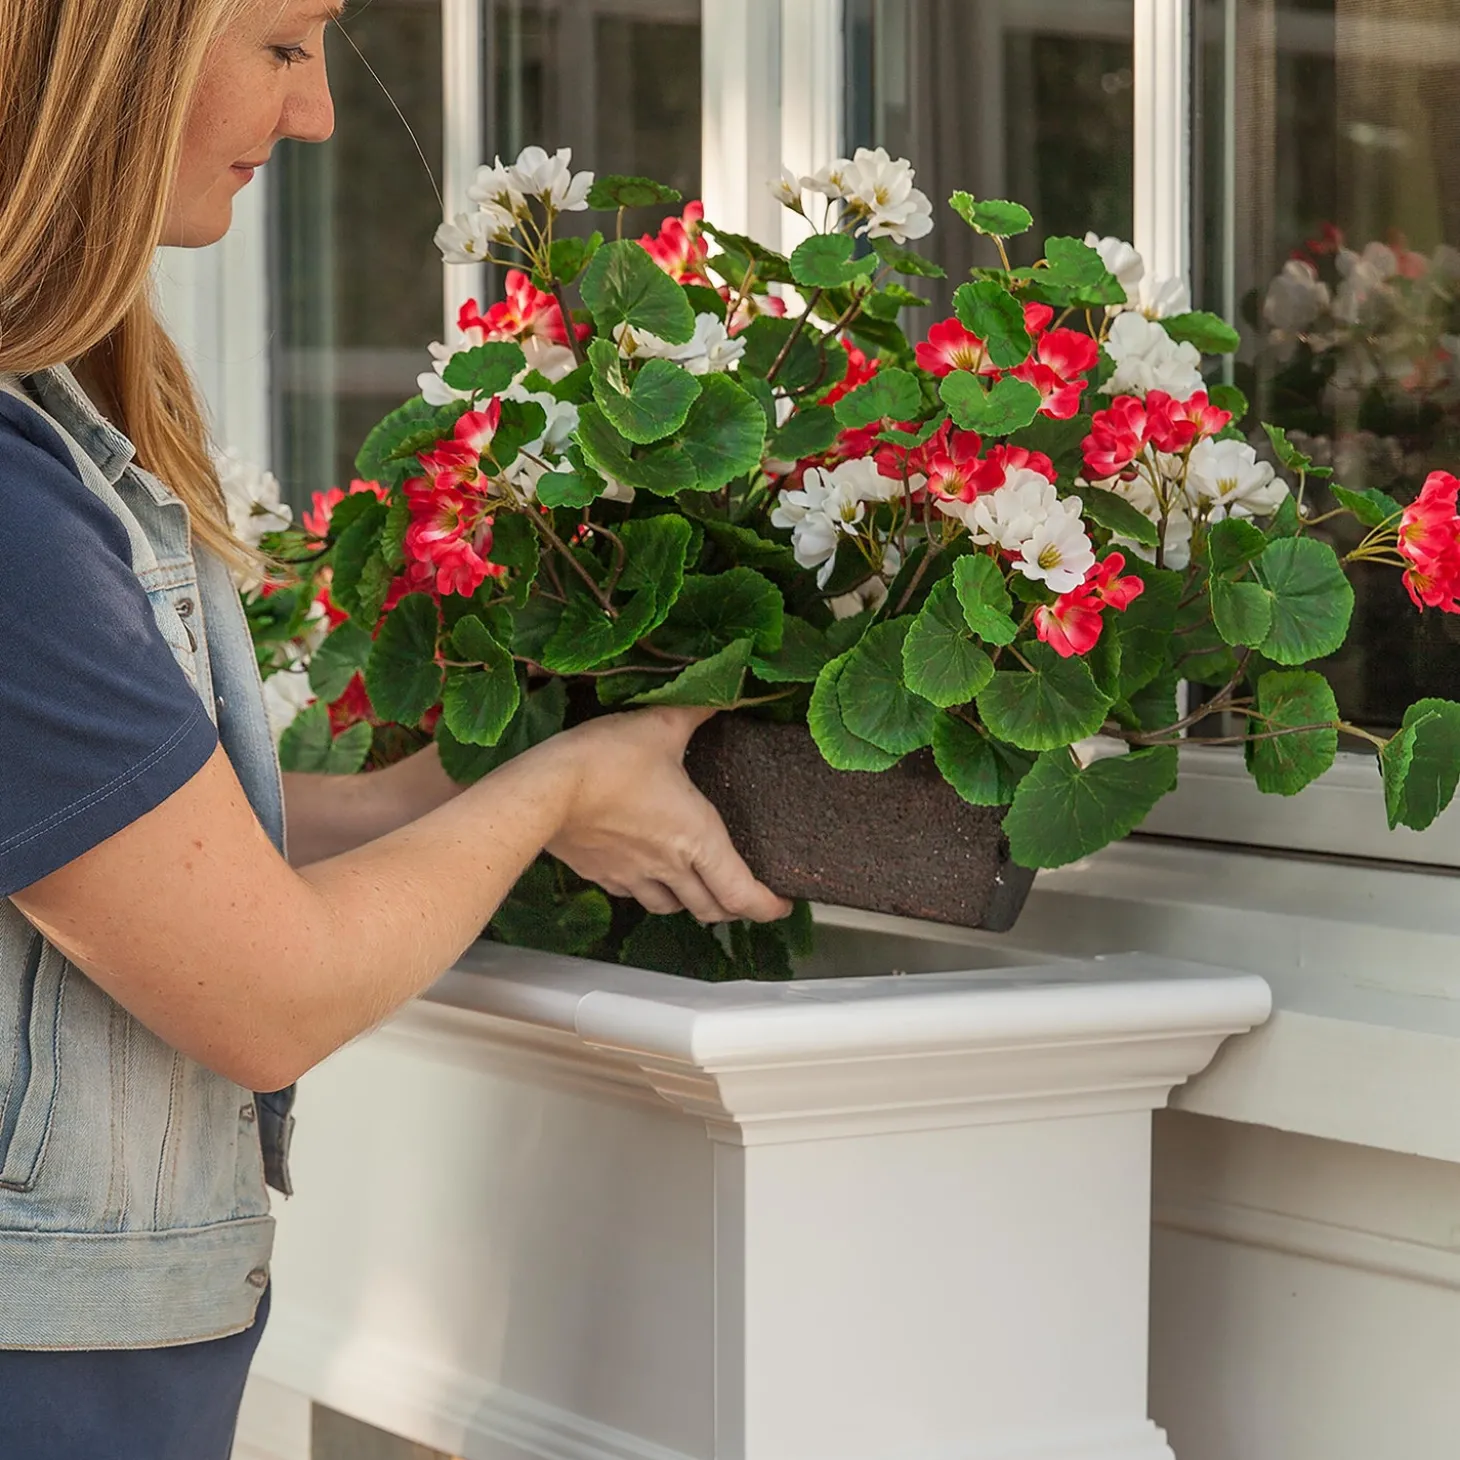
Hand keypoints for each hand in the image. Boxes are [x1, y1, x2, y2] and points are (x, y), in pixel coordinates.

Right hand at [543, 707, 791, 924]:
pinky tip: (643, 871)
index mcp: (698, 838)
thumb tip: (722, 691)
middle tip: (740, 897)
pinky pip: (631, 894)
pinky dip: (646, 890)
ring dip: (688, 903)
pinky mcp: (600, 874)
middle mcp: (670, 867)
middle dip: (730, 909)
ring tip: (694, 887)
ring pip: (670, 908)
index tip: (781, 904)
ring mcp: (632, 875)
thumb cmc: (609, 760)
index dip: (767, 907)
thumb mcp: (661, 725)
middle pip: (709, 909)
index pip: (742, 893)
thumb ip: (696, 710)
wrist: (545, 791)